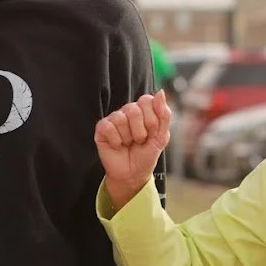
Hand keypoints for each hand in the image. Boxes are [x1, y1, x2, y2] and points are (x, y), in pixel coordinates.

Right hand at [95, 90, 171, 209]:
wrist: (133, 174)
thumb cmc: (147, 154)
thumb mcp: (161, 137)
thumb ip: (164, 114)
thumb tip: (160, 92)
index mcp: (144, 110)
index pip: (147, 100)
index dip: (152, 119)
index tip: (153, 133)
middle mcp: (128, 111)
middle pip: (134, 110)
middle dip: (141, 131)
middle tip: (140, 140)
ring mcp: (114, 119)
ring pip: (121, 119)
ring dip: (128, 137)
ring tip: (129, 143)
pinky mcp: (101, 128)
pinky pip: (108, 127)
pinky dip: (116, 141)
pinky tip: (118, 145)